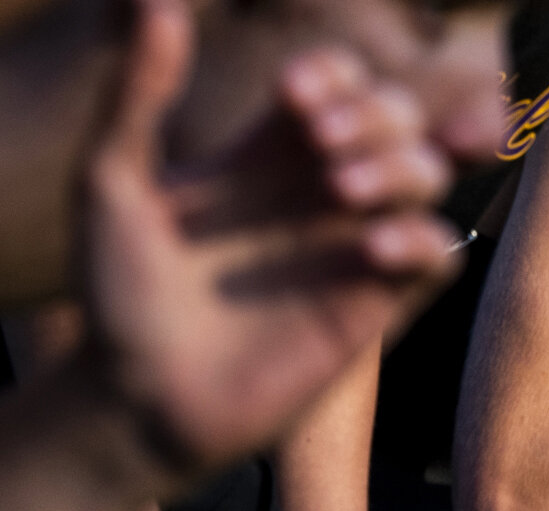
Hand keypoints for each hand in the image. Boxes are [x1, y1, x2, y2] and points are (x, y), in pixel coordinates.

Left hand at [81, 0, 460, 476]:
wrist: (137, 399)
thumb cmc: (114, 296)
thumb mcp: (109, 181)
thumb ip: (137, 92)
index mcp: (265, 153)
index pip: (338, 82)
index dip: (333, 74)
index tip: (289, 100)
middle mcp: (317, 194)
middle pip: (395, 117)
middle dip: (373, 113)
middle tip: (320, 144)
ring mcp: (349, 249)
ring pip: (428, 176)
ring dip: (400, 165)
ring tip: (344, 189)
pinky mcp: (373, 309)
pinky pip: (438, 255)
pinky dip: (419, 238)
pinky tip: (367, 246)